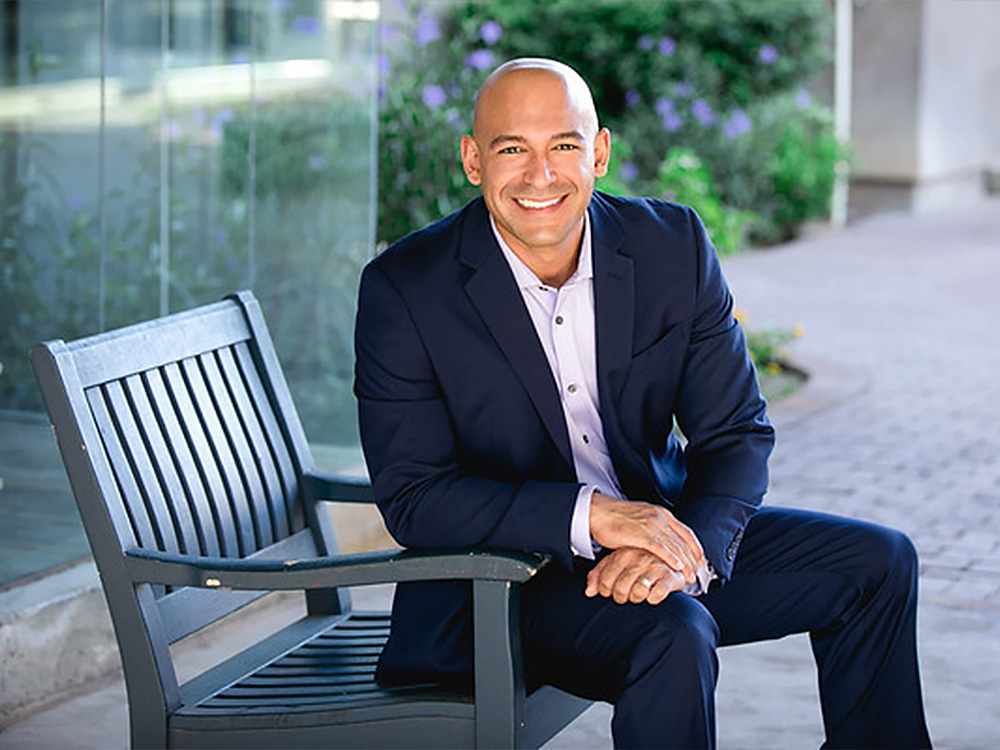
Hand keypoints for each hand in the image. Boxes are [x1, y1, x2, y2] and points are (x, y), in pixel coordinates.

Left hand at [585, 547, 686, 604]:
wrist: (672, 562)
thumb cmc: (640, 565)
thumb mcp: (616, 564)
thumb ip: (599, 575)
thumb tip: (589, 592)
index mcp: (623, 554)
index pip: (605, 581)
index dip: (605, 592)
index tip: (611, 592)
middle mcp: (638, 558)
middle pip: (620, 589)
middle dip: (621, 597)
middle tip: (626, 595)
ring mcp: (654, 567)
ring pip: (637, 593)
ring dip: (636, 598)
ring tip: (639, 594)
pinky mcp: (669, 577)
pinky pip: (655, 595)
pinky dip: (653, 599)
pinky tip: (653, 595)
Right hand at [589, 493, 704, 583]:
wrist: (598, 511)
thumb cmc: (616, 517)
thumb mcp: (641, 519)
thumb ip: (654, 528)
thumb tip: (662, 541)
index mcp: (661, 513)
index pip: (686, 532)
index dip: (695, 548)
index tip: (700, 561)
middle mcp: (659, 517)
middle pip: (683, 541)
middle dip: (693, 560)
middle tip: (697, 574)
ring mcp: (650, 525)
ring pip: (674, 546)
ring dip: (685, 563)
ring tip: (690, 576)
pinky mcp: (640, 533)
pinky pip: (660, 548)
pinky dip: (671, 558)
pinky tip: (677, 567)